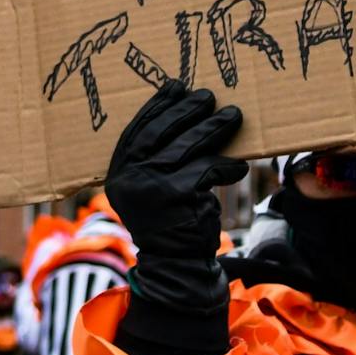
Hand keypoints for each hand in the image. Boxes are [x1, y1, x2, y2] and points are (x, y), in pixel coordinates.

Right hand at [105, 83, 246, 354]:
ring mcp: (150, 187)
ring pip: (186, 147)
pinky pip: (206, 170)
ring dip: (213, 129)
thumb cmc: (170, 223)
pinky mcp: (176, 196)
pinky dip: (225, 166)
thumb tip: (184, 115)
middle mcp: (128, 179)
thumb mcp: (153, 190)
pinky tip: (238, 165)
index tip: (175, 86)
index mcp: (118, 173)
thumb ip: (156, 161)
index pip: (137, 131)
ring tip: (233, 116)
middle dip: (186, 111)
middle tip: (208, 95)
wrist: (175, 268)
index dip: (157, 107)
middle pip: (161, 134)